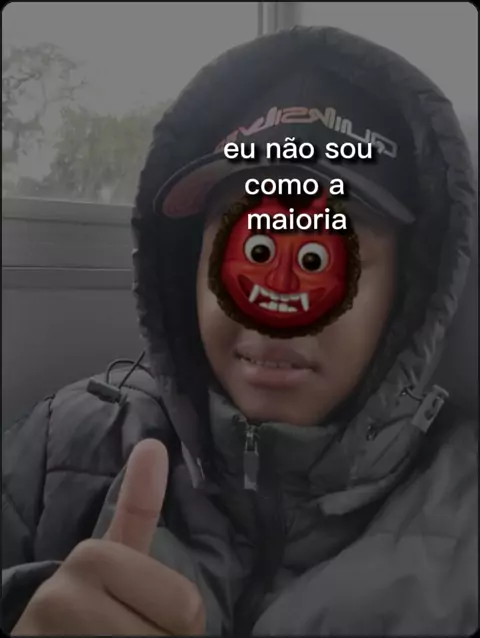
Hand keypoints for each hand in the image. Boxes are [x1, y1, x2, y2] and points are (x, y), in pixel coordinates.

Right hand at [12, 439, 204, 635]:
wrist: (38, 637)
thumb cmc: (88, 600)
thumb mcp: (114, 556)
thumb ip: (138, 507)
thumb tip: (154, 445)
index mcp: (92, 558)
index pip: (187, 608)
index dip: (175, 621)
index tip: (139, 611)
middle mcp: (62, 598)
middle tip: (121, 633)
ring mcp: (51, 637)